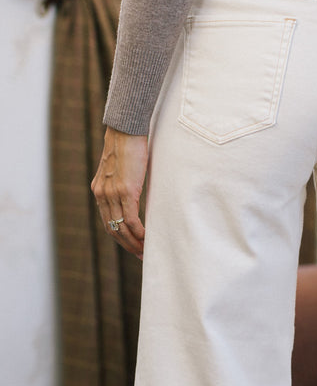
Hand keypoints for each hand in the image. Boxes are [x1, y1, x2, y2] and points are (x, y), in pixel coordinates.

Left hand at [91, 127, 147, 258]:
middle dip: (126, 245)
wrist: (126, 131)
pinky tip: (147, 238)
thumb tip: (133, 192)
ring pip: (121, 228)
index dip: (119, 237)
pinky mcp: (126, 192)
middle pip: (112, 229)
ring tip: (145, 251)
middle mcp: (102, 195)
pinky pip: (131, 220)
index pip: (107, 221)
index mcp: (99, 191)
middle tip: (140, 255)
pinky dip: (139, 232)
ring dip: (133, 242)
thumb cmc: (127, 146)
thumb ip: (121, 182)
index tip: (131, 245)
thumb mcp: (120, 168)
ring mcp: (113, 194)